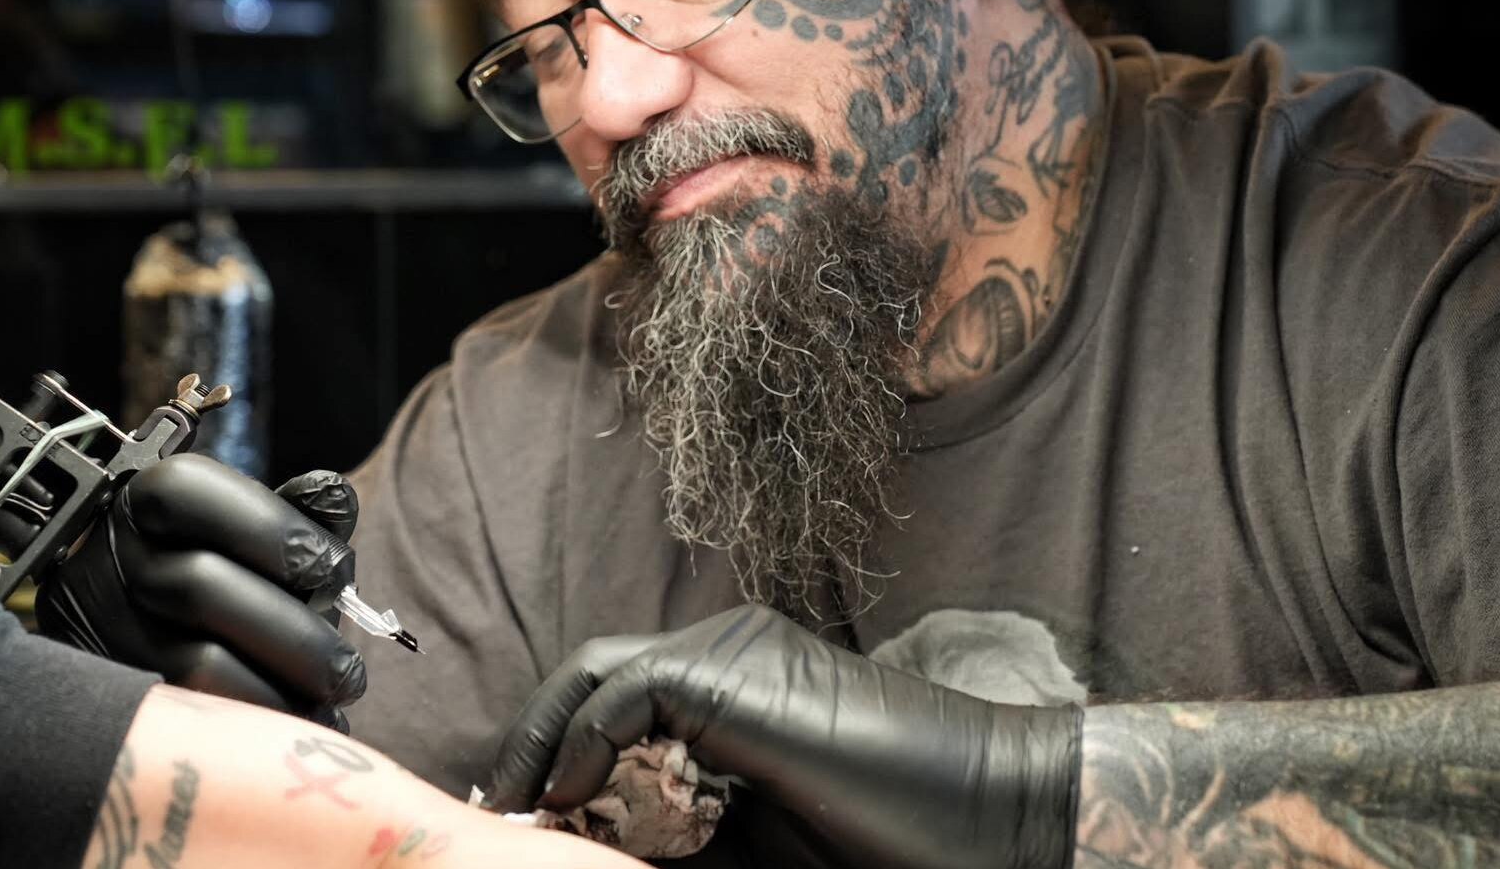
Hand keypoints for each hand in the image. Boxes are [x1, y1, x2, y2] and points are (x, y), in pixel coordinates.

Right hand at [39, 454, 366, 727]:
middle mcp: (113, 564)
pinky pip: (194, 718)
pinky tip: (306, 723)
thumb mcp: (256, 530)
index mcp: (145, 504)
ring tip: (333, 696)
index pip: (187, 491)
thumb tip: (334, 496)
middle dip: (295, 629)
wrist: (155, 630)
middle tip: (347, 665)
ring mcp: (105, 633)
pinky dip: (263, 722)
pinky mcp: (118, 697)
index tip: (335, 567)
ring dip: (284, 686)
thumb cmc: (230, 569)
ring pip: (196, 663)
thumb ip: (298, 511)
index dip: (272, 527)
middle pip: (199, 587)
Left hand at [486, 606, 1081, 868]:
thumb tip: (583, 852)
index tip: (528, 822)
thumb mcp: (754, 850)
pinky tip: (570, 802)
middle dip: (539, 746)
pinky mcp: (735, 672)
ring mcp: (734, 652)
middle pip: (596, 677)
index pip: (617, 697)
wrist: (992, 816)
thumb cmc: (887, 840)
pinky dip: (582, 742)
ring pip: (600, 677)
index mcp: (737, 687)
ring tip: (524, 816)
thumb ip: (676, 842)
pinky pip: (625, 692)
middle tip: (507, 816)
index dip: (558, 755)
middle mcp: (730, 652)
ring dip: (551, 747)